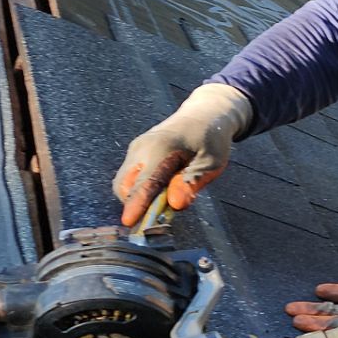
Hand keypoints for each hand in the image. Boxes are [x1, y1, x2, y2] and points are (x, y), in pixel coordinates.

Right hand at [114, 83, 252, 225]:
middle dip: (136, 204)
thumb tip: (175, 204)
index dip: (136, 205)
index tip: (129, 222)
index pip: (143, 183)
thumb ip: (192, 182)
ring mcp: (136, 149)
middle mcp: (142, 148)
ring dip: (138, 197)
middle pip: (125, 185)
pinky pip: (131, 176)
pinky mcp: (136, 152)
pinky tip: (163, 188)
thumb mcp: (211, 163)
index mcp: (160, 149)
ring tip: (166, 197)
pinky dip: (141, 188)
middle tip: (159, 214)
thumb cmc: (211, 139)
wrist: (203, 115)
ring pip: (125, 182)